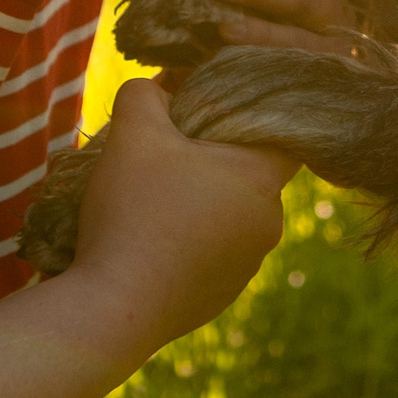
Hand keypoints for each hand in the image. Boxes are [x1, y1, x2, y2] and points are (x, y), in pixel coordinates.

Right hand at [66, 77, 294, 346]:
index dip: (249, 117)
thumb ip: (145, 94)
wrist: (114, 308)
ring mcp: (247, 268)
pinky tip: (148, 238)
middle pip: (250, 176)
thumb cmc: (134, 210)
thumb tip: (157, 88)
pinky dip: (187, 242)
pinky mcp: (221, 298)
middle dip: (214, 161)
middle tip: (170, 150)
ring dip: (199, 203)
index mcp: (262, 181)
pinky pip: (211, 255)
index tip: (214, 111)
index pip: (283, 136)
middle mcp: (269, 226)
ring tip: (151, 197)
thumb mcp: (133, 133)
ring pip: (230, 217)